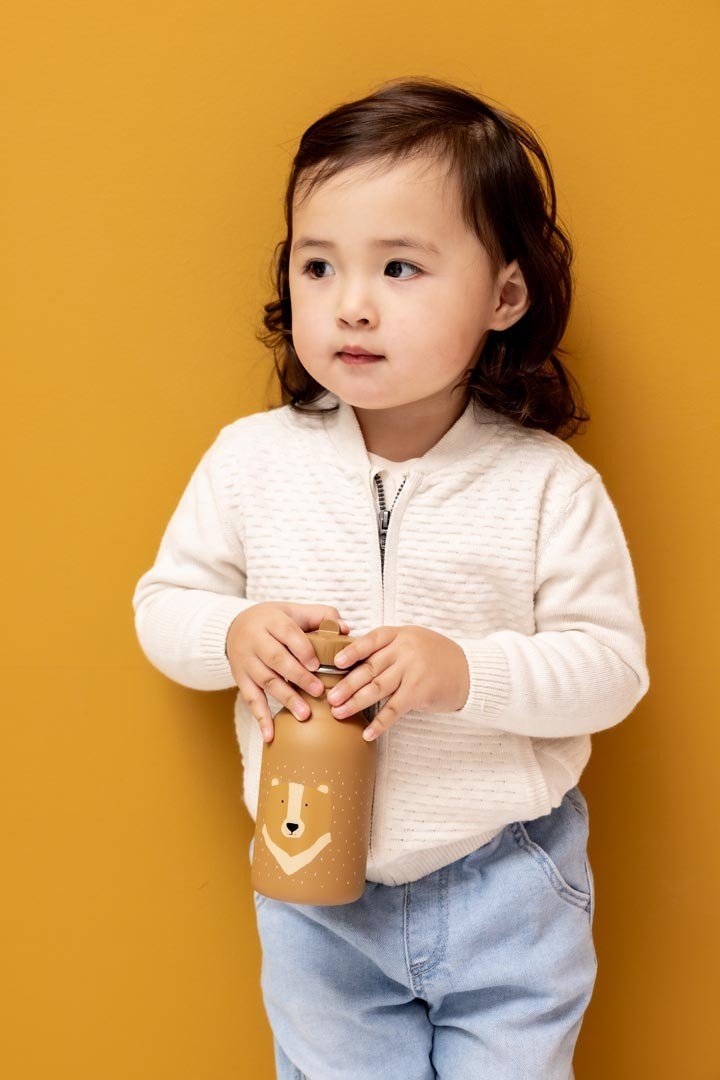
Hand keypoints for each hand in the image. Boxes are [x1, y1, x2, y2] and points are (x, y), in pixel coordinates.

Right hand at [226, 601, 350, 742]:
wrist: (235, 627)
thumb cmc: (274, 621)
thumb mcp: (294, 611)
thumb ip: (321, 616)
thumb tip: (345, 629)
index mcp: (271, 620)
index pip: (288, 633)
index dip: (303, 649)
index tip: (317, 665)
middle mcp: (255, 640)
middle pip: (277, 659)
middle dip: (298, 677)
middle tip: (319, 693)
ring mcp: (246, 661)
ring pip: (266, 681)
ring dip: (286, 699)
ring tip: (304, 715)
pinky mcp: (240, 679)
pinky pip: (250, 700)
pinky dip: (261, 719)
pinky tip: (270, 736)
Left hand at [327, 625, 469, 740]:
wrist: (470, 671)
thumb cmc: (435, 657)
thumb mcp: (413, 641)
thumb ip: (387, 647)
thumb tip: (351, 661)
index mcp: (400, 635)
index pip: (371, 640)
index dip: (351, 651)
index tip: (335, 663)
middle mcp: (405, 650)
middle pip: (370, 668)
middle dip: (347, 684)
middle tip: (329, 698)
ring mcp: (413, 671)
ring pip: (377, 688)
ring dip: (356, 703)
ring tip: (339, 713)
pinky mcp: (420, 692)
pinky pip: (394, 709)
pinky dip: (380, 723)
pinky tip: (367, 733)